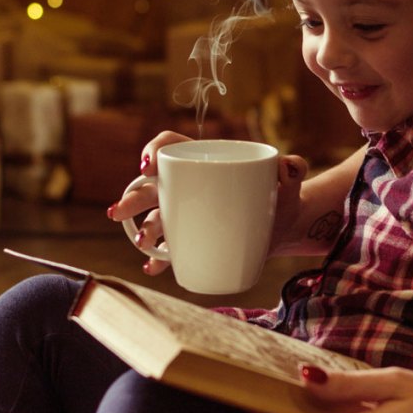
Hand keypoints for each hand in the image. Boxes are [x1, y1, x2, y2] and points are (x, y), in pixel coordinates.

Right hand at [106, 132, 307, 275]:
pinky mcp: (194, 239)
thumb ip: (293, 168)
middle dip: (133, 198)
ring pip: (157, 218)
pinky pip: (170, 249)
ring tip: (143, 242)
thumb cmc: (280, 194)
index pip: (171, 146)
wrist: (284, 226)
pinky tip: (152, 266)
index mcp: (205, 161)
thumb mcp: (287, 180)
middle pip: (154, 187)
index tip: (148, 166)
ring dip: (144, 229)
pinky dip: (159, 258)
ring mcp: (188, 214)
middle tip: (119, 212)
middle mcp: (189, 186)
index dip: (155, 150)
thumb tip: (290, 166)